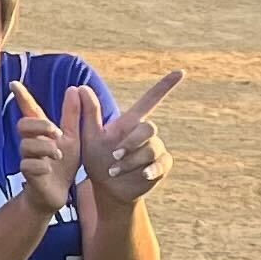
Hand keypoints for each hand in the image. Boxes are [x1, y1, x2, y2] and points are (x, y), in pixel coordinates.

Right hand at [12, 80, 83, 215]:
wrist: (58, 193)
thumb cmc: (63, 164)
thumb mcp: (73, 138)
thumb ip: (72, 115)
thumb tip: (73, 88)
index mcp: (42, 133)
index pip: (29, 110)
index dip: (22, 97)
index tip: (14, 83)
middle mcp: (31, 142)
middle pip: (23, 124)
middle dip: (40, 126)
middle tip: (57, 133)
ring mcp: (27, 158)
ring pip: (27, 145)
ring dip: (46, 148)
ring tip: (58, 155)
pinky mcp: (27, 174)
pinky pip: (29, 164)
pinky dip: (42, 166)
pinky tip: (49, 170)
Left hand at [86, 69, 179, 204]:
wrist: (107, 187)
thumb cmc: (96, 159)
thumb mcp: (89, 137)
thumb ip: (88, 113)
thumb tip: (80, 87)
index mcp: (130, 123)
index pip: (150, 100)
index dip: (164, 86)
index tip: (180, 72)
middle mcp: (145, 134)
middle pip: (149, 128)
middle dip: (131, 142)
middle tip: (113, 155)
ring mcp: (155, 149)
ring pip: (151, 149)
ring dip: (131, 161)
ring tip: (113, 171)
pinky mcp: (161, 165)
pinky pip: (161, 164)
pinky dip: (150, 169)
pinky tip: (142, 175)